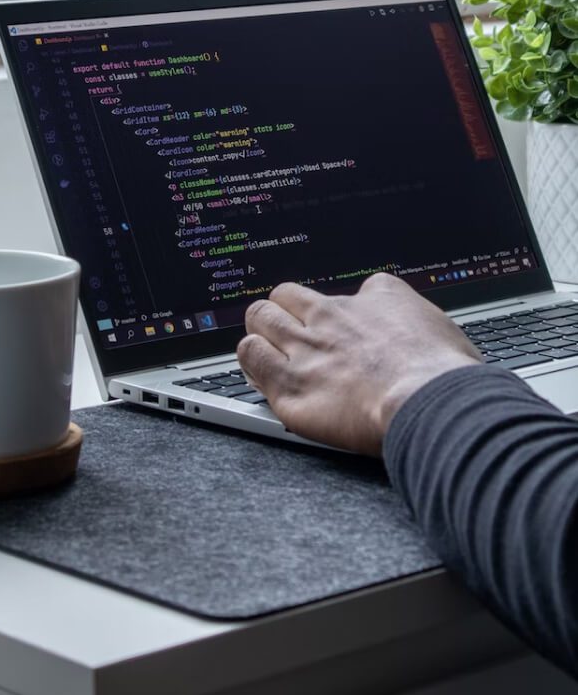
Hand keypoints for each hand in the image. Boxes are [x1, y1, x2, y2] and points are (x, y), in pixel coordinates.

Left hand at [237, 273, 481, 455]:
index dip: (343, 313)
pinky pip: (250, 355)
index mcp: (377, 298)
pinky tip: (260, 369)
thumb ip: (421, 328)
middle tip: (289, 332)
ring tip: (267, 347)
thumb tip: (426, 340)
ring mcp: (307, 347)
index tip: (344, 331)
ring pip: (260, 317)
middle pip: (288, 295)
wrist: (428, 401)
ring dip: (262, 331)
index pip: (348, 293)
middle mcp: (334, 317)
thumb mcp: (444, 331)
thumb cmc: (444, 376)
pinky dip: (252, 359)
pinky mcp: (289, 383)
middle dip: (284, 310)